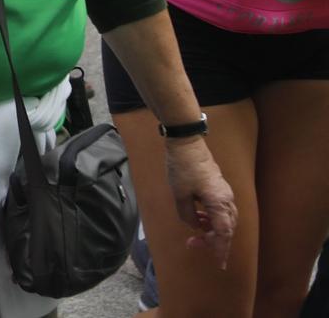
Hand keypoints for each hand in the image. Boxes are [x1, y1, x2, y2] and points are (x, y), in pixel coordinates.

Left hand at [163, 136, 236, 268]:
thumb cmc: (182, 167)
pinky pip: (220, 210)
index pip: (224, 233)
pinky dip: (211, 218)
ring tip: (195, 232)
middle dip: (213, 240)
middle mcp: (227, 199)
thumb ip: (187, 215)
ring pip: (225, 219)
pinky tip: (198, 218)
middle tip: (193, 244)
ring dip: (212, 229)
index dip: (221, 249)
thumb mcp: (179, 194)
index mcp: (219, 203)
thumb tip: (195, 226)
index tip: (218, 263)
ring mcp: (225, 192)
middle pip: (226, 228)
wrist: (186, 142)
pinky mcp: (219, 187)